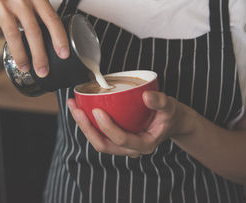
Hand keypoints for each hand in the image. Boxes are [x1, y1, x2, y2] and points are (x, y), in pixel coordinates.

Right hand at [0, 0, 68, 76]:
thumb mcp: (33, 7)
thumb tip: (61, 50)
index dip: (59, 38)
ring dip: (19, 54)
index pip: (51, 18)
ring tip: (25, 67)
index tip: (63, 55)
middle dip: (39, 53)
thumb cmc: (14, 6)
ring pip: (11, 32)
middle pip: (32, 29)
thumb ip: (44, 21)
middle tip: (43, 70)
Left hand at [67, 91, 195, 156]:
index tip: (97, 110)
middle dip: (87, 128)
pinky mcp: (116, 139)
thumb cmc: (170, 115)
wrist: (172, 121)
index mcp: (144, 145)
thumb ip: (160, 102)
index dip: (108, 127)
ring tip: (73, 106)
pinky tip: (80, 108)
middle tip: (77, 109)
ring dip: (83, 125)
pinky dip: (88, 122)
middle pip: (103, 144)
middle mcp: (130, 149)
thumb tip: (146, 96)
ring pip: (98, 141)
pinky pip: (99, 134)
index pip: (122, 140)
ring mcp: (122, 146)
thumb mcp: (170, 106)